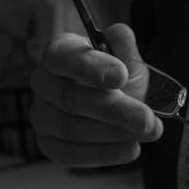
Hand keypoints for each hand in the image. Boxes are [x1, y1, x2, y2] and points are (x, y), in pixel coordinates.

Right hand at [29, 24, 162, 166]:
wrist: (116, 106)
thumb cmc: (118, 77)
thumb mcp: (126, 59)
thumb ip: (123, 46)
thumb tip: (119, 33)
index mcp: (59, 52)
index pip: (63, 57)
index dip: (91, 68)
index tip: (123, 76)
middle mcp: (43, 82)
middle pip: (70, 99)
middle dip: (114, 110)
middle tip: (147, 119)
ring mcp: (42, 115)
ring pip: (71, 128)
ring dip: (113, 133)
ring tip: (147, 133)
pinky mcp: (48, 143)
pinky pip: (70, 153)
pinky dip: (103, 154)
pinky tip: (131, 149)